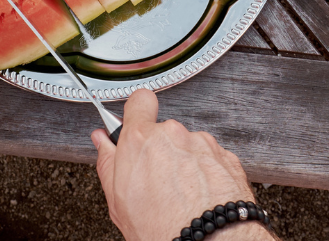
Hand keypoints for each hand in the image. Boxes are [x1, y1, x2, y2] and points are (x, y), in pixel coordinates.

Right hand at [92, 90, 269, 240]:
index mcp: (141, 139)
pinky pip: (211, 159)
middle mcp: (173, 134)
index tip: (137, 123)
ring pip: (189, 147)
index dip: (138, 111)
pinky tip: (200, 197)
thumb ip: (108, 162)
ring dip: (185, 164)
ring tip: (181, 196)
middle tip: (158, 182)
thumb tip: (103, 142)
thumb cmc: (163, 228)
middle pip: (164, 132)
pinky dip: (207, 173)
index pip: (139, 101)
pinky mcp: (225, 156)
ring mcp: (202, 143)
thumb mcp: (119, 202)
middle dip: (161, 151)